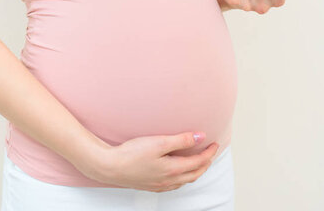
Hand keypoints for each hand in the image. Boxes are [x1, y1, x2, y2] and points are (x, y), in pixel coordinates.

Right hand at [77, 131, 218, 191]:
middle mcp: (169, 181)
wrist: (109, 167)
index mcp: (173, 170)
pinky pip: (174, 184)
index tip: (214, 143)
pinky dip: (183, 176)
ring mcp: (160, 185)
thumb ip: (181, 140)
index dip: (209, 152)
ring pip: (185, 180)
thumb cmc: (131, 154)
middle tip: (210, 151)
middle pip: (195, 174)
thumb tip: (200, 136)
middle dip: (205, 162)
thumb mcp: (159, 142)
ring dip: (195, 170)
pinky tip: (179, 170)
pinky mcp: (151, 185)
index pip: (199, 162)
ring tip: (199, 160)